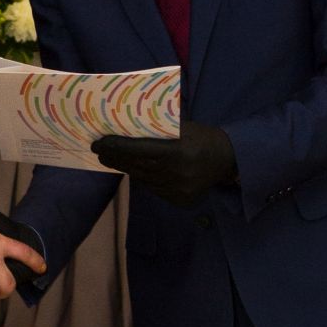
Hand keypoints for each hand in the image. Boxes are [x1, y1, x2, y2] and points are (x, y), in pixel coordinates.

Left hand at [91, 121, 237, 207]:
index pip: (140, 150)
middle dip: (115, 158)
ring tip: (110, 159)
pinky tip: (132, 170)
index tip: (100, 143)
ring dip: (125, 168)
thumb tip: (129, 126)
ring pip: (142, 179)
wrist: (227, 160)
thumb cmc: (202, 138)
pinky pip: (153, 189)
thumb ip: (159, 130)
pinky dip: (141, 178)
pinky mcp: (179, 200)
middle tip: (99, 150)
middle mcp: (177, 174)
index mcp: (178, 152)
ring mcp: (178, 190)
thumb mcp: (183, 128)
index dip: (118, 146)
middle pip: (137, 166)